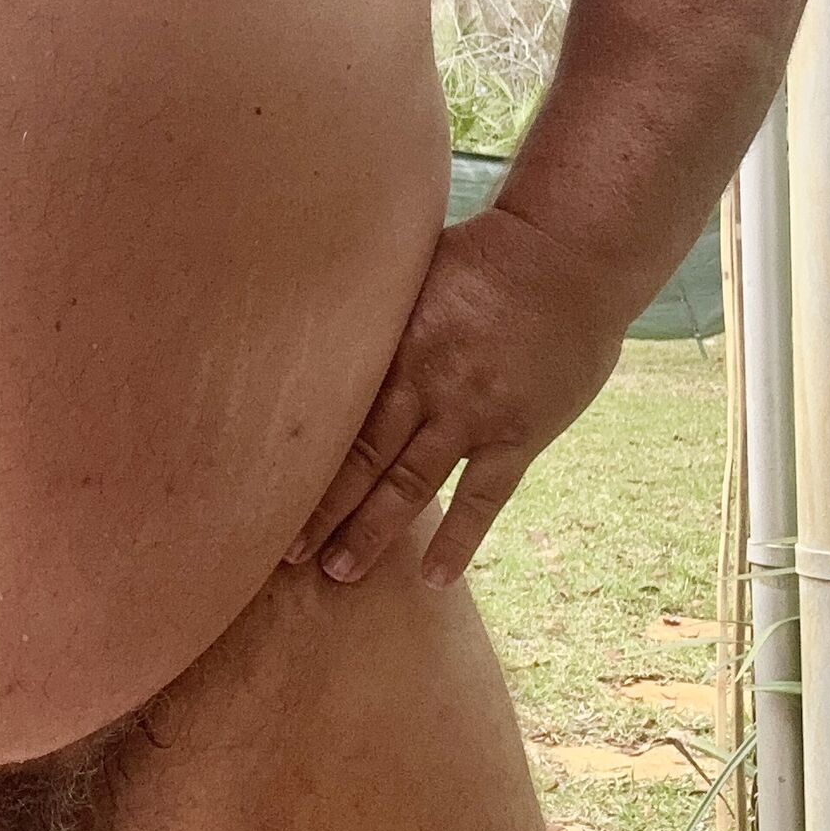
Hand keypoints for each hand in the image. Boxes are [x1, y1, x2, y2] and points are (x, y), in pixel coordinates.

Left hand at [288, 205, 631, 589]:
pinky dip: (459, 538)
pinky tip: (434, 578)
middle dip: (322, 509)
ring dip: (373, 531)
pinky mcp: (520, 433)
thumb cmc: (488, 252)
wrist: (569, 253)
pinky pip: (484, 497)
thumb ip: (375, 303)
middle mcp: (425, 385)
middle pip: (361, 459)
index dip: (298, 457)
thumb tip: (321, 307)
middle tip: (285, 553)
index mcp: (392, 344)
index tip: (260, 490)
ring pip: (411, 485)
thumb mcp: (414, 268)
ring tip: (339, 573)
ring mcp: (473, 414)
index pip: (334, 414)